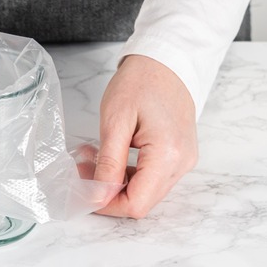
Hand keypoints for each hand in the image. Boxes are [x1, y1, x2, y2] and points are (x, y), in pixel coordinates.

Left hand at [93, 55, 197, 217]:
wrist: (166, 61)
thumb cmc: (140, 83)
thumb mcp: (115, 121)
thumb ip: (108, 162)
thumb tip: (99, 195)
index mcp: (168, 156)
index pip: (137, 204)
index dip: (107, 205)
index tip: (83, 192)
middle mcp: (182, 164)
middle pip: (142, 201)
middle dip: (108, 193)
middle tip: (82, 171)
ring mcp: (184, 161)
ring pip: (146, 191)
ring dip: (115, 182)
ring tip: (91, 160)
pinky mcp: (180, 155)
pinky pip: (152, 177)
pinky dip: (128, 173)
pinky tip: (109, 157)